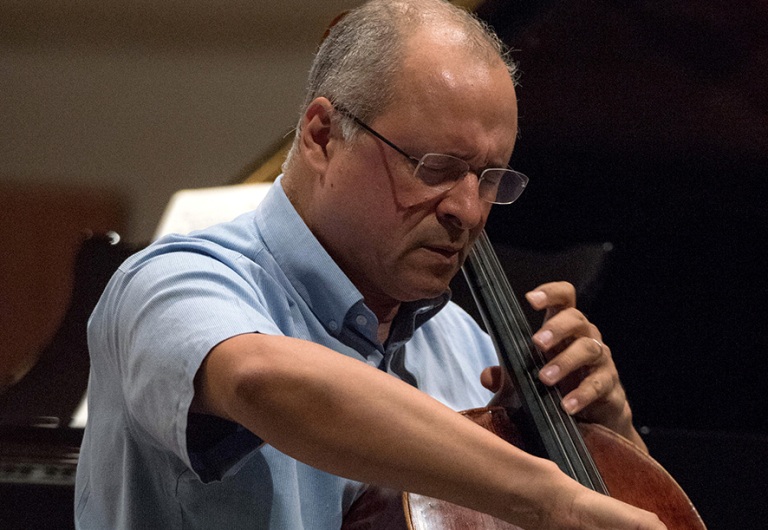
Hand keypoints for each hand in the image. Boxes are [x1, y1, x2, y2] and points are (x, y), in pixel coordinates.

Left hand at [481, 281, 645, 449]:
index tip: (531, 298)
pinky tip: (567, 405)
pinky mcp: (610, 386)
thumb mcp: (529, 380)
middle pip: (577, 319)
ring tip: (545, 378)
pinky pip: (599, 384)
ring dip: (565, 362)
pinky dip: (582, 394)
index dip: (551, 293)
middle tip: (537, 342)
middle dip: (556, 328)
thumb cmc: (561, 388)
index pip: (564, 299)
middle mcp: (586, 338)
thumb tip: (486, 376)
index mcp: (565, 330)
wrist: (596, 421)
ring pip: (589, 349)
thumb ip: (507, 376)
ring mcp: (601, 361)